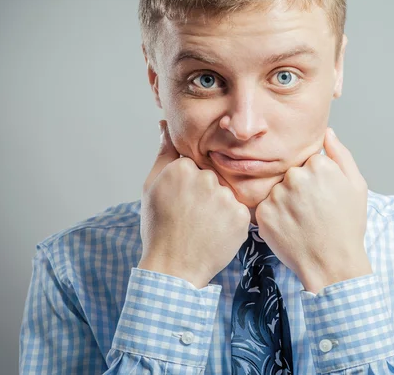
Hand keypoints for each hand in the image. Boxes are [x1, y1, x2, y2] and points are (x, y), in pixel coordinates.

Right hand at [138, 120, 250, 288]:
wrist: (173, 268)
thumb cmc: (159, 228)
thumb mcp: (152, 187)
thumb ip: (163, 153)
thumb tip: (164, 124)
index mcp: (182, 168)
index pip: (194, 166)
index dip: (188, 186)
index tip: (181, 203)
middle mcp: (206, 178)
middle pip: (211, 178)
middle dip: (204, 195)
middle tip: (192, 217)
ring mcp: (225, 197)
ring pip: (226, 194)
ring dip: (218, 207)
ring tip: (203, 227)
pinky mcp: (241, 216)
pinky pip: (239, 211)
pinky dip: (230, 222)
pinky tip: (216, 233)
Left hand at [255, 128, 371, 292]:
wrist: (332, 264)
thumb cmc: (347, 226)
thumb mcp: (356, 186)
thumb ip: (340, 155)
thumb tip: (327, 132)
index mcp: (318, 165)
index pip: (309, 162)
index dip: (317, 180)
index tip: (323, 196)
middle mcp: (295, 176)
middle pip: (291, 174)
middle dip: (299, 189)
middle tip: (312, 211)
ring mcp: (277, 195)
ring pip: (277, 190)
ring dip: (285, 202)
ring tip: (302, 221)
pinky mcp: (262, 213)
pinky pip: (266, 207)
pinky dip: (275, 216)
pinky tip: (290, 228)